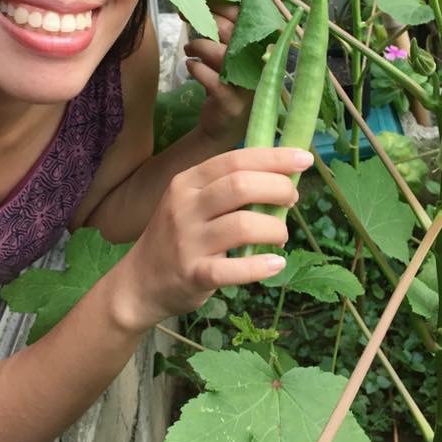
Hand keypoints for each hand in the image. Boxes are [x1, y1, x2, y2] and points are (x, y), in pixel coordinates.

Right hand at [114, 147, 312, 330]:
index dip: (273, 158)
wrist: (138, 283)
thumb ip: (227, 189)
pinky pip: (233, 269)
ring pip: (242, 225)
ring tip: (281, 235)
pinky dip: (261, 267)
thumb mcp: (192, 203)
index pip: (235, 160)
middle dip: (277, 188)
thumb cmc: (178, 238)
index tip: (303, 158)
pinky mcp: (192, 274)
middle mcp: (185, 207)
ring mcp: (187, 241)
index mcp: (188, 182)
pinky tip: (276, 265)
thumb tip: (282, 178)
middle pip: (240, 186)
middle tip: (292, 199)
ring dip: (275, 228)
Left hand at [183, 1, 251, 149]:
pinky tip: (191, 67)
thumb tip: (200, 4)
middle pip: (232, 32)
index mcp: (260, 48)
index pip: (244, 17)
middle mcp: (258, 64)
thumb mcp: (229, 56)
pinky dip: (196, 68)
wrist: (223, 127)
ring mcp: (247, 85)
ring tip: (189, 49)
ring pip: (221, 53)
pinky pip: (211, 78)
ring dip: (198, 45)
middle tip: (186, 17)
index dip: (221, 6)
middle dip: (207, 21)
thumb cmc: (227, 84)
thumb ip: (222, 34)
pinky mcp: (231, 102)